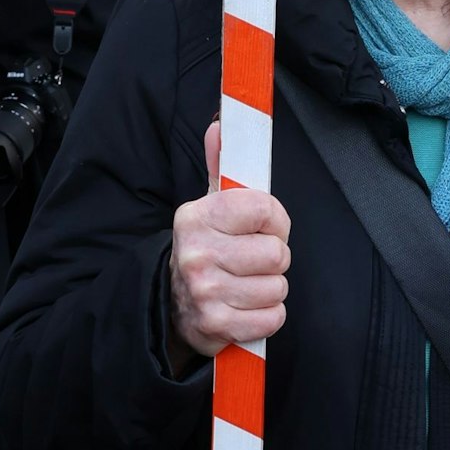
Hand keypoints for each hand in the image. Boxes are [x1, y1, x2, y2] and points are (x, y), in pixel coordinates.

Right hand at [169, 122, 290, 361]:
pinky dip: (267, 315)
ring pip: (277, 287)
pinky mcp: (216, 325)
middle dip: (274, 258)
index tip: (264, 227)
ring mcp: (204, 292)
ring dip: (270, 288)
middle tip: (253, 259)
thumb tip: (220, 123)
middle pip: (276, 253)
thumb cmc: (205, 247)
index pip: (265, 209)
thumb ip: (221, 164)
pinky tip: (246, 307)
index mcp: (197, 216)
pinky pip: (272, 318)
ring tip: (247, 282)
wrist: (172, 302)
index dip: (275, 220)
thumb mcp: (209, 205)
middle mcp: (197, 253)